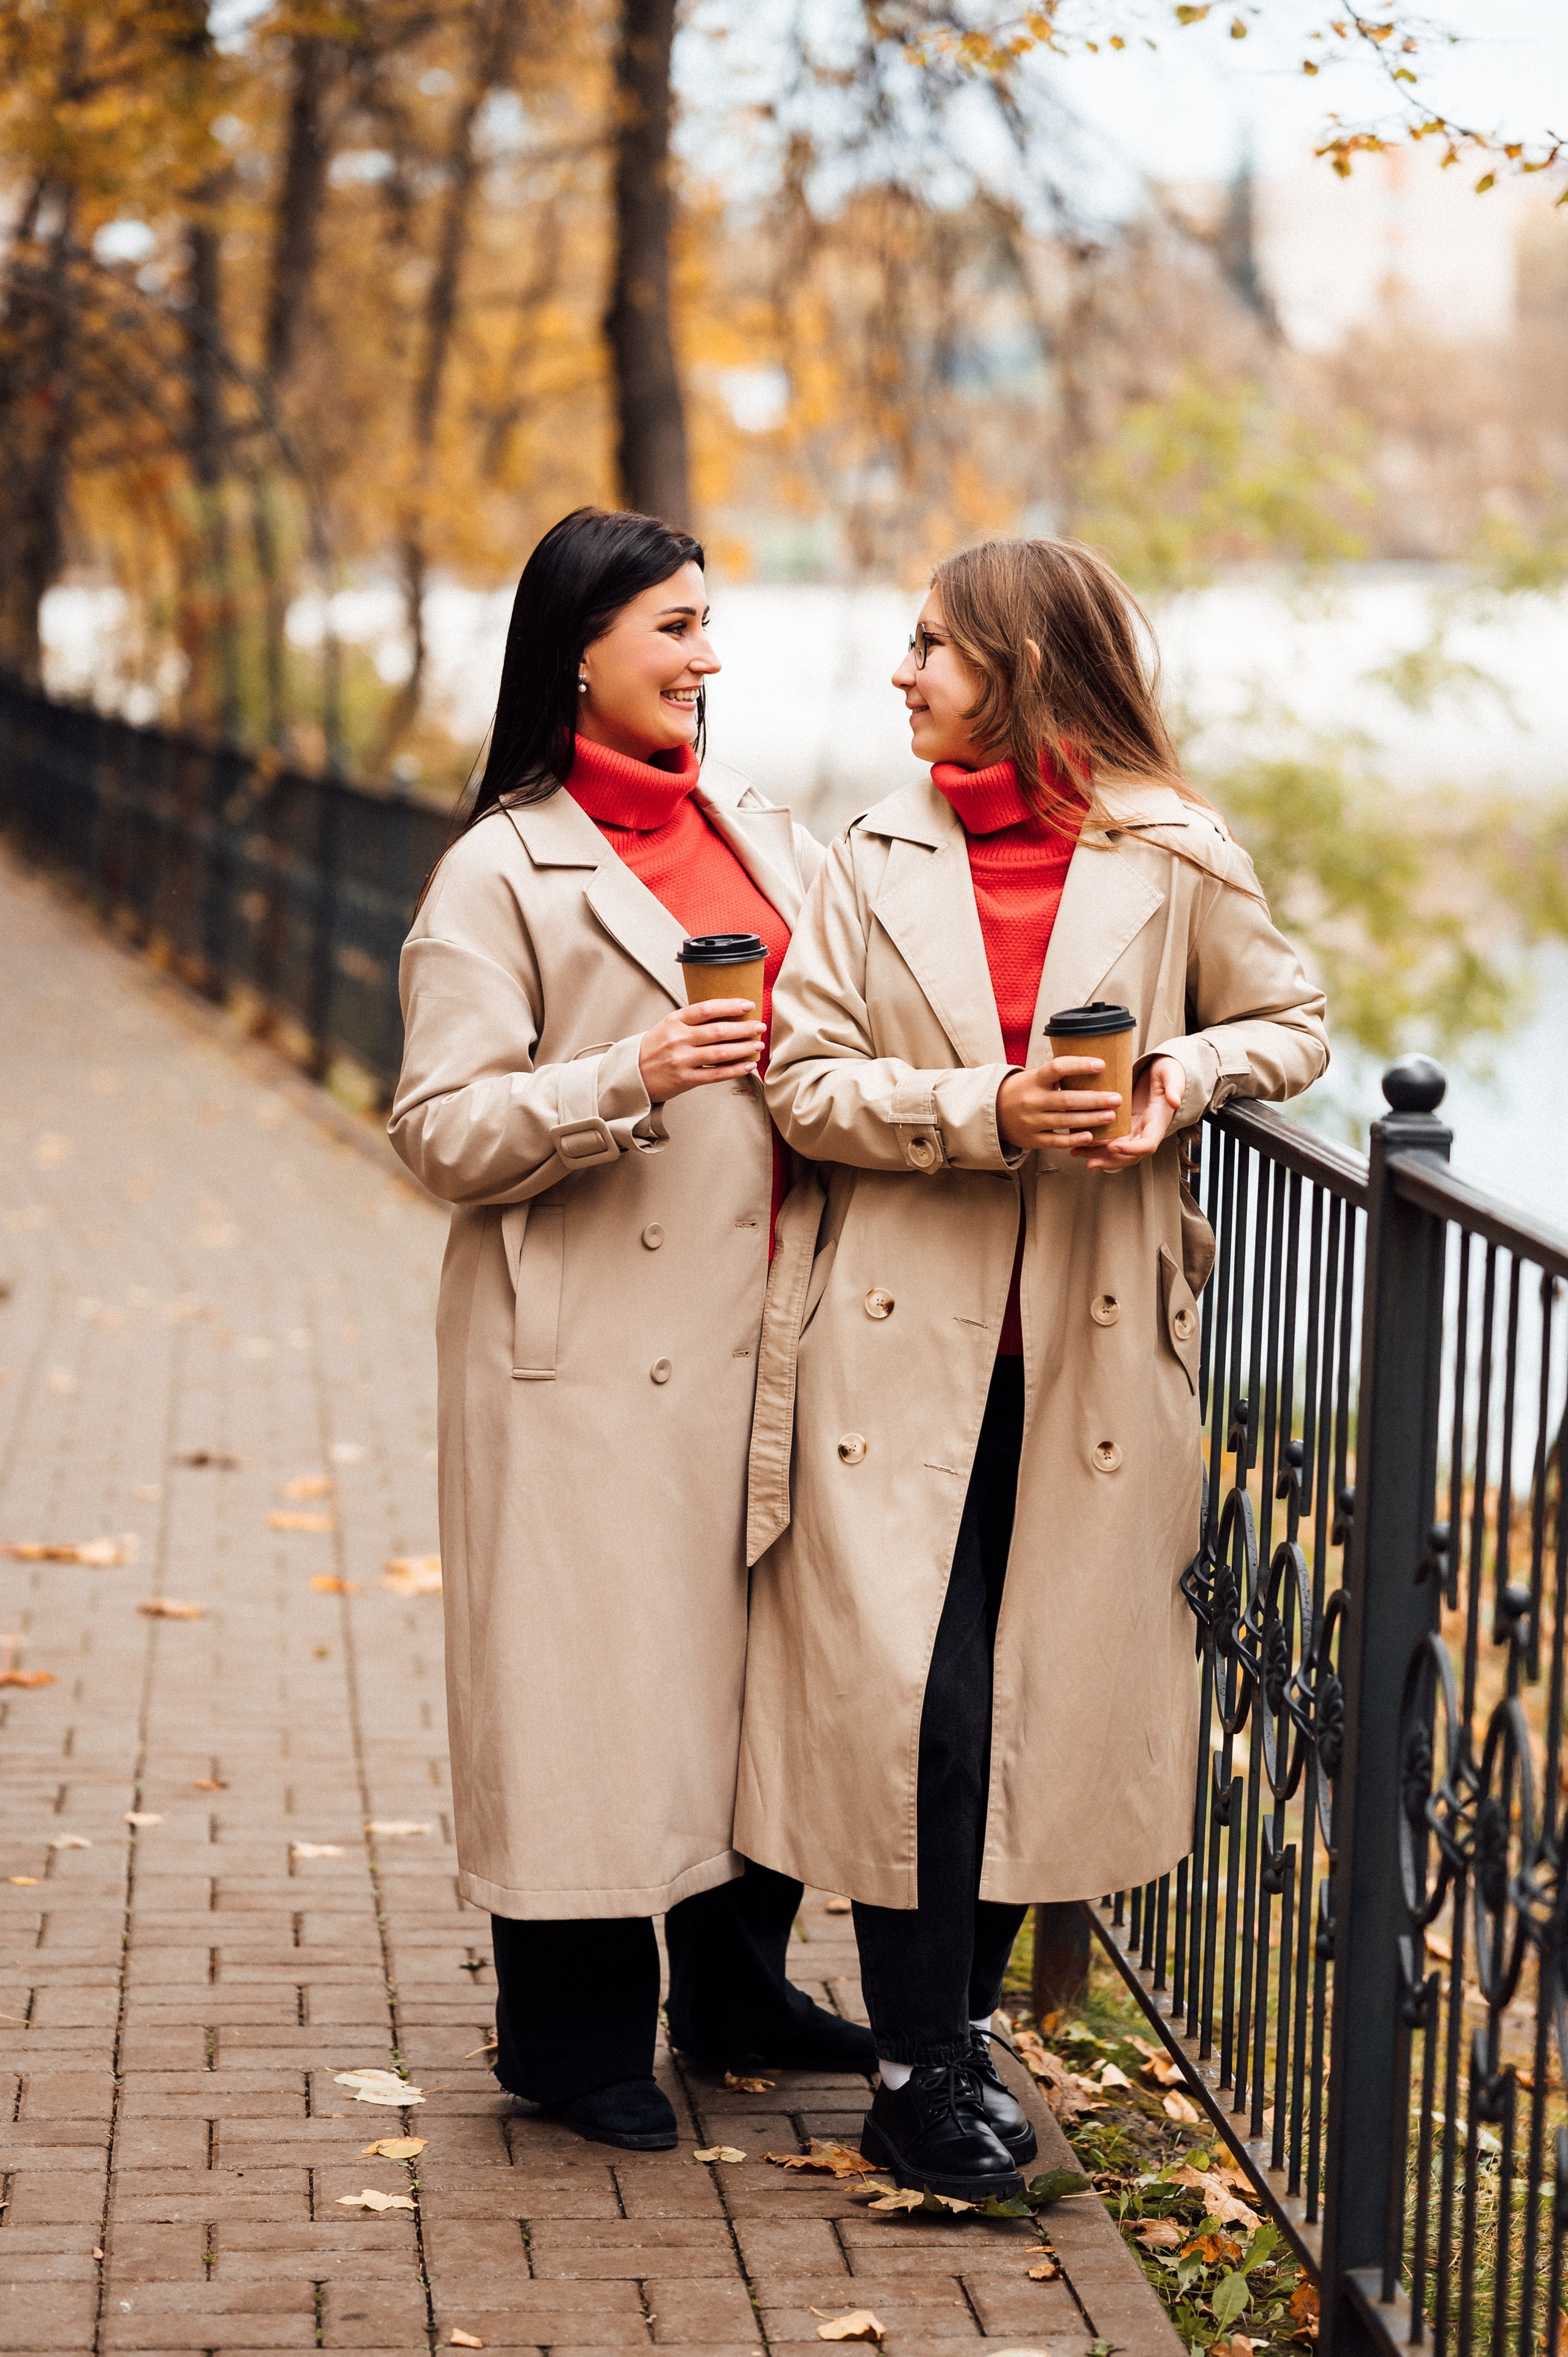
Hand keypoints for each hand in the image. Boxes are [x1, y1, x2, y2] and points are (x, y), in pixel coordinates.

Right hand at [638, 1000, 764, 1100]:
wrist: (634, 1073)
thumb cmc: (656, 1048)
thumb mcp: (669, 1026)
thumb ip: (693, 1021)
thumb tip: (727, 1014)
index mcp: (674, 1021)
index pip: (706, 1009)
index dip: (730, 1006)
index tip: (747, 1005)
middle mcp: (678, 1039)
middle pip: (717, 1031)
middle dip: (743, 1028)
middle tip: (759, 1026)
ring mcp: (682, 1060)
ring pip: (720, 1053)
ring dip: (743, 1048)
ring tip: (758, 1045)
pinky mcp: (686, 1079)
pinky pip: (716, 1074)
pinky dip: (735, 1069)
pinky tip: (748, 1065)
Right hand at [996, 1056, 1123, 1153]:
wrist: (994, 1112)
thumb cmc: (1023, 1091)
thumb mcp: (1034, 1076)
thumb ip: (1057, 1074)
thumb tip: (1094, 1065)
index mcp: (1033, 1080)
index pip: (1057, 1068)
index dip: (1080, 1065)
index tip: (1101, 1065)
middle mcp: (1032, 1100)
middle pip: (1067, 1099)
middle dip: (1095, 1099)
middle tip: (1116, 1098)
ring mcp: (1032, 1121)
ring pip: (1066, 1120)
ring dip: (1091, 1118)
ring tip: (1111, 1115)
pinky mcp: (1033, 1139)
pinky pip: (1057, 1140)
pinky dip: (1075, 1139)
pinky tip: (1091, 1135)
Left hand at [1075, 1055, 1184, 1171]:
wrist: (1161, 1071)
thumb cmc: (1168, 1072)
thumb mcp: (1172, 1075)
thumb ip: (1174, 1087)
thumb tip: (1175, 1101)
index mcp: (1158, 1123)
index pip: (1147, 1145)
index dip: (1130, 1149)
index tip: (1112, 1146)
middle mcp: (1145, 1131)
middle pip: (1129, 1155)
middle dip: (1109, 1160)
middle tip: (1089, 1162)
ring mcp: (1134, 1130)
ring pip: (1116, 1151)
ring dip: (1097, 1155)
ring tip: (1075, 1152)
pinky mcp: (1123, 1125)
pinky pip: (1108, 1140)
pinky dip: (1093, 1144)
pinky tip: (1075, 1141)